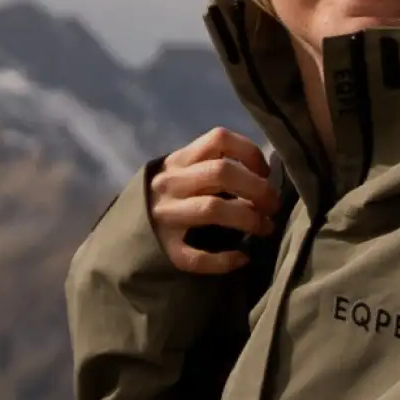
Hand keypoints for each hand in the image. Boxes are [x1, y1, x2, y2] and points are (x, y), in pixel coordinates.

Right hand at [150, 127, 280, 276]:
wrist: (126, 231)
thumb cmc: (172, 198)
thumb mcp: (186, 172)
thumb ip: (215, 166)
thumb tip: (264, 175)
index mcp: (179, 160)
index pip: (219, 139)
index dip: (250, 153)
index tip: (264, 173)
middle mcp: (171, 184)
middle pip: (221, 172)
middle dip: (256, 188)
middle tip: (272, 205)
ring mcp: (166, 216)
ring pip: (212, 209)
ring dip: (248, 218)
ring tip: (265, 227)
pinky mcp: (167, 249)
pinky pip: (197, 256)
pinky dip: (225, 260)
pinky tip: (242, 258)